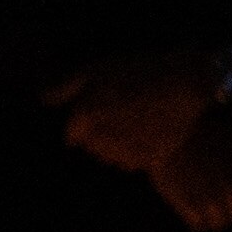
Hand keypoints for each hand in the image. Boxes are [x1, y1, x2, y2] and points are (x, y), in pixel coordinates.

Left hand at [45, 50, 220, 170]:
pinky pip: (132, 163)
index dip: (84, 122)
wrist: (187, 82)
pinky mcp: (151, 158)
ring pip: (110, 158)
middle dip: (98, 135)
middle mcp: (102, 137)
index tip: (102, 111)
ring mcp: (129, 150)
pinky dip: (134, 154)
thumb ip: (66, 86)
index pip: (72, 133)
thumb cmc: (140, 71)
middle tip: (121, 116)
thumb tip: (43, 100)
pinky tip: (146, 136)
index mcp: (86, 115)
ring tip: (134, 125)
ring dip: (115, 146)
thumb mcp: (98, 68)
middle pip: (91, 147)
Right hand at [147, 119, 231, 231]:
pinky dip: (196, 220)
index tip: (231, 184)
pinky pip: (199, 227)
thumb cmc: (214, 137)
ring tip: (202, 196)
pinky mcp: (186, 205)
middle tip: (213, 189)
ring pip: (219, 225)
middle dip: (230, 207)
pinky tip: (191, 204)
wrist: (175, 132)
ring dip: (213, 216)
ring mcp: (210, 200)